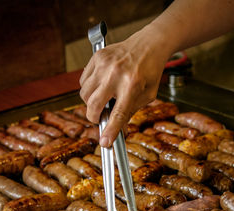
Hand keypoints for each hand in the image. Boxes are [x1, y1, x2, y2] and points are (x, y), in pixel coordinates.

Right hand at [80, 28, 170, 146]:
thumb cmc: (150, 70)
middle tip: (101, 119)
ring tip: (103, 99)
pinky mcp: (96, 57)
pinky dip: (88, 88)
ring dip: (90, 103)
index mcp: (132, 85)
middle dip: (94, 118)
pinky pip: (83, 80)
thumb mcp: (147, 95)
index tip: (105, 143)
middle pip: (93, 105)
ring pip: (84, 94)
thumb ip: (131, 112)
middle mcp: (116, 74)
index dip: (110, 131)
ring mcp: (104, 64)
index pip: (117, 114)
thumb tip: (117, 130)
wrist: (149, 44)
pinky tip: (100, 86)